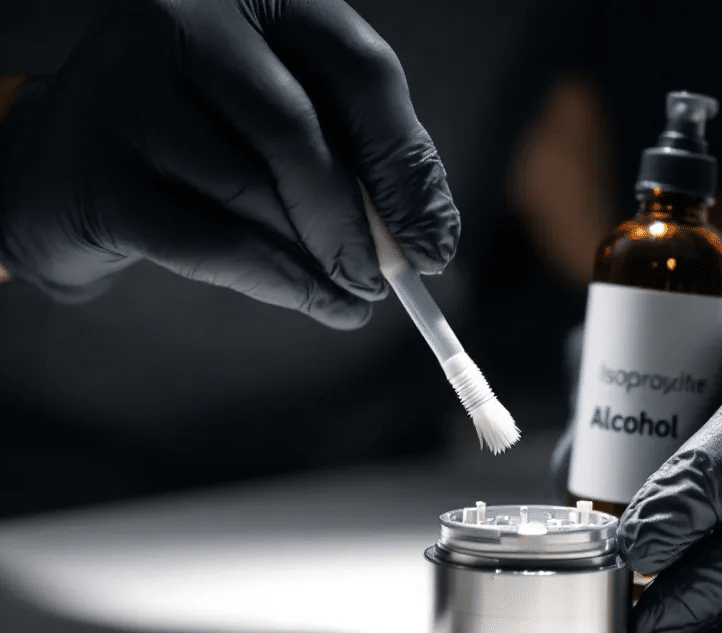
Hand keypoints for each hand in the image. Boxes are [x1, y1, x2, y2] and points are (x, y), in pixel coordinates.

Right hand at [0, 0, 458, 327]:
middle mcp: (186, 20)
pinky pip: (208, 240)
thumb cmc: (209, 138)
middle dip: (357, 224)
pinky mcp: (94, 168)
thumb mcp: (291, 122)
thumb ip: (362, 162)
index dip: (407, 165)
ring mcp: (128, 87)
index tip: (435, 242)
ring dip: (317, 261)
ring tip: (351, 299)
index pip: (359, 71)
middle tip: (387, 284)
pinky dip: (276, 282)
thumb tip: (431, 240)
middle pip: (299, 131)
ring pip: (252, 192)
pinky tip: (313, 301)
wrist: (73, 159)